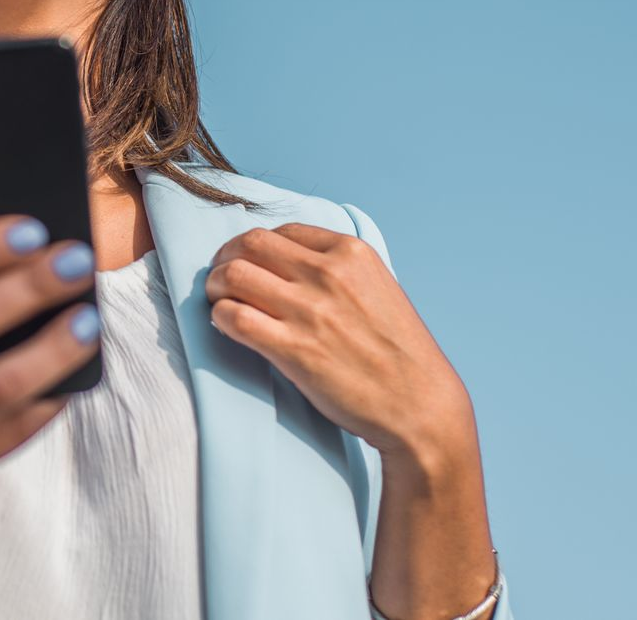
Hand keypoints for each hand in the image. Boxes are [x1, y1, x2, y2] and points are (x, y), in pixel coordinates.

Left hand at [204, 223, 471, 457]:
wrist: (421, 407)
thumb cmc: (398, 351)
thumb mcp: (378, 286)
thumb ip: (336, 267)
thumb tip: (283, 259)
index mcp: (350, 252)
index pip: (280, 231)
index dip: (255, 246)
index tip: (247, 262)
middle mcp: (329, 274)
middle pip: (248, 244)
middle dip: (226, 258)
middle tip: (221, 278)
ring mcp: (310, 311)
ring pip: (233, 274)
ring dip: (216, 286)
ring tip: (219, 300)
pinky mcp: (295, 349)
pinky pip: (235, 317)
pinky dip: (220, 317)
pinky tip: (226, 325)